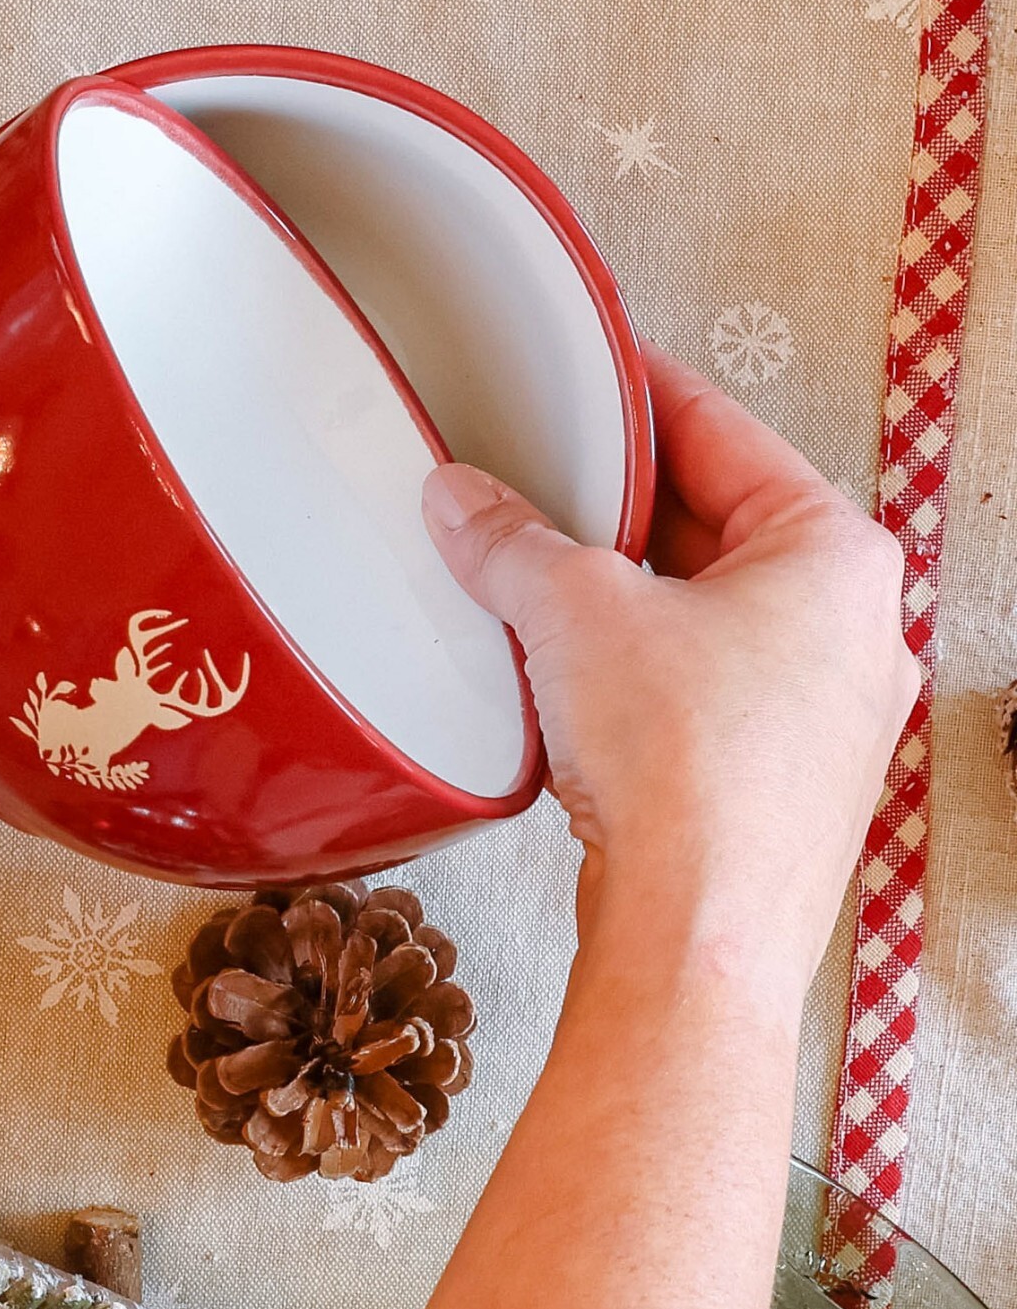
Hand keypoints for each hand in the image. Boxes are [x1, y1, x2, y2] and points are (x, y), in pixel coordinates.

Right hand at [408, 343, 918, 1308]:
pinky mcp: (771, 777)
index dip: (636, 392)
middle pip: (710, 523)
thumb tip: (462, 502)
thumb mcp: (574, 610)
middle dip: (611, 506)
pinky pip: (691, 684)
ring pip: (698, 610)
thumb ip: (509, 537)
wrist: (693, 939)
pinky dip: (629, 664)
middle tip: (534, 480)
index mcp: (833, 556)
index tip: (586, 369)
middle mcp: (848, 631)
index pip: (720, 431)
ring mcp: (817, 712)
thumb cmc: (686, 773)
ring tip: (534, 578)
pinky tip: (562, 672)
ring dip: (616, 593)